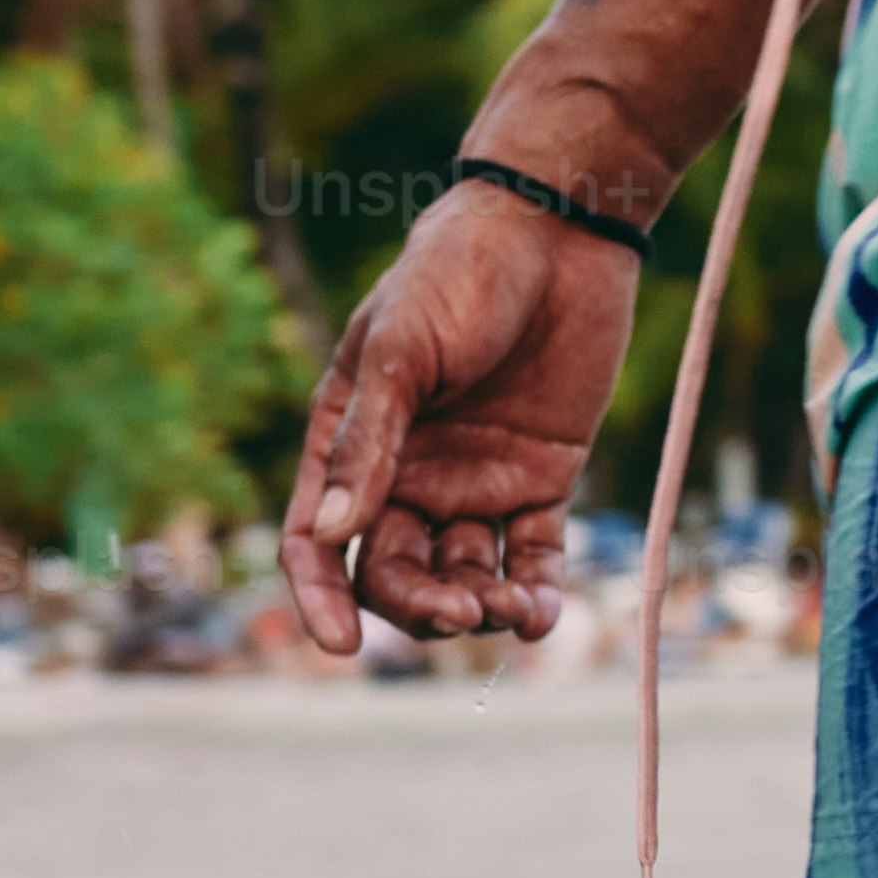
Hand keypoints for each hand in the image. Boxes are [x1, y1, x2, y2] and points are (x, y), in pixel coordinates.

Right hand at [279, 180, 643, 652]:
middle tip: (458, 612)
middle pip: (393, 572)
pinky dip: (535, 589)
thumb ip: (367, 442)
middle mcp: (407, 474)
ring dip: (477, 607)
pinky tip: (542, 614)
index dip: (322, 599)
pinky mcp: (541, 476)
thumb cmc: (459, 274)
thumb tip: (329, 534)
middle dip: (418, 607)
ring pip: (461, 574)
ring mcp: (474, 480)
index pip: (319, 542)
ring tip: (508, 612)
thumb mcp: (402, 350)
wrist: (558, 229)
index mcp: (350, 444)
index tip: (342, 647)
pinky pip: (530, 551)